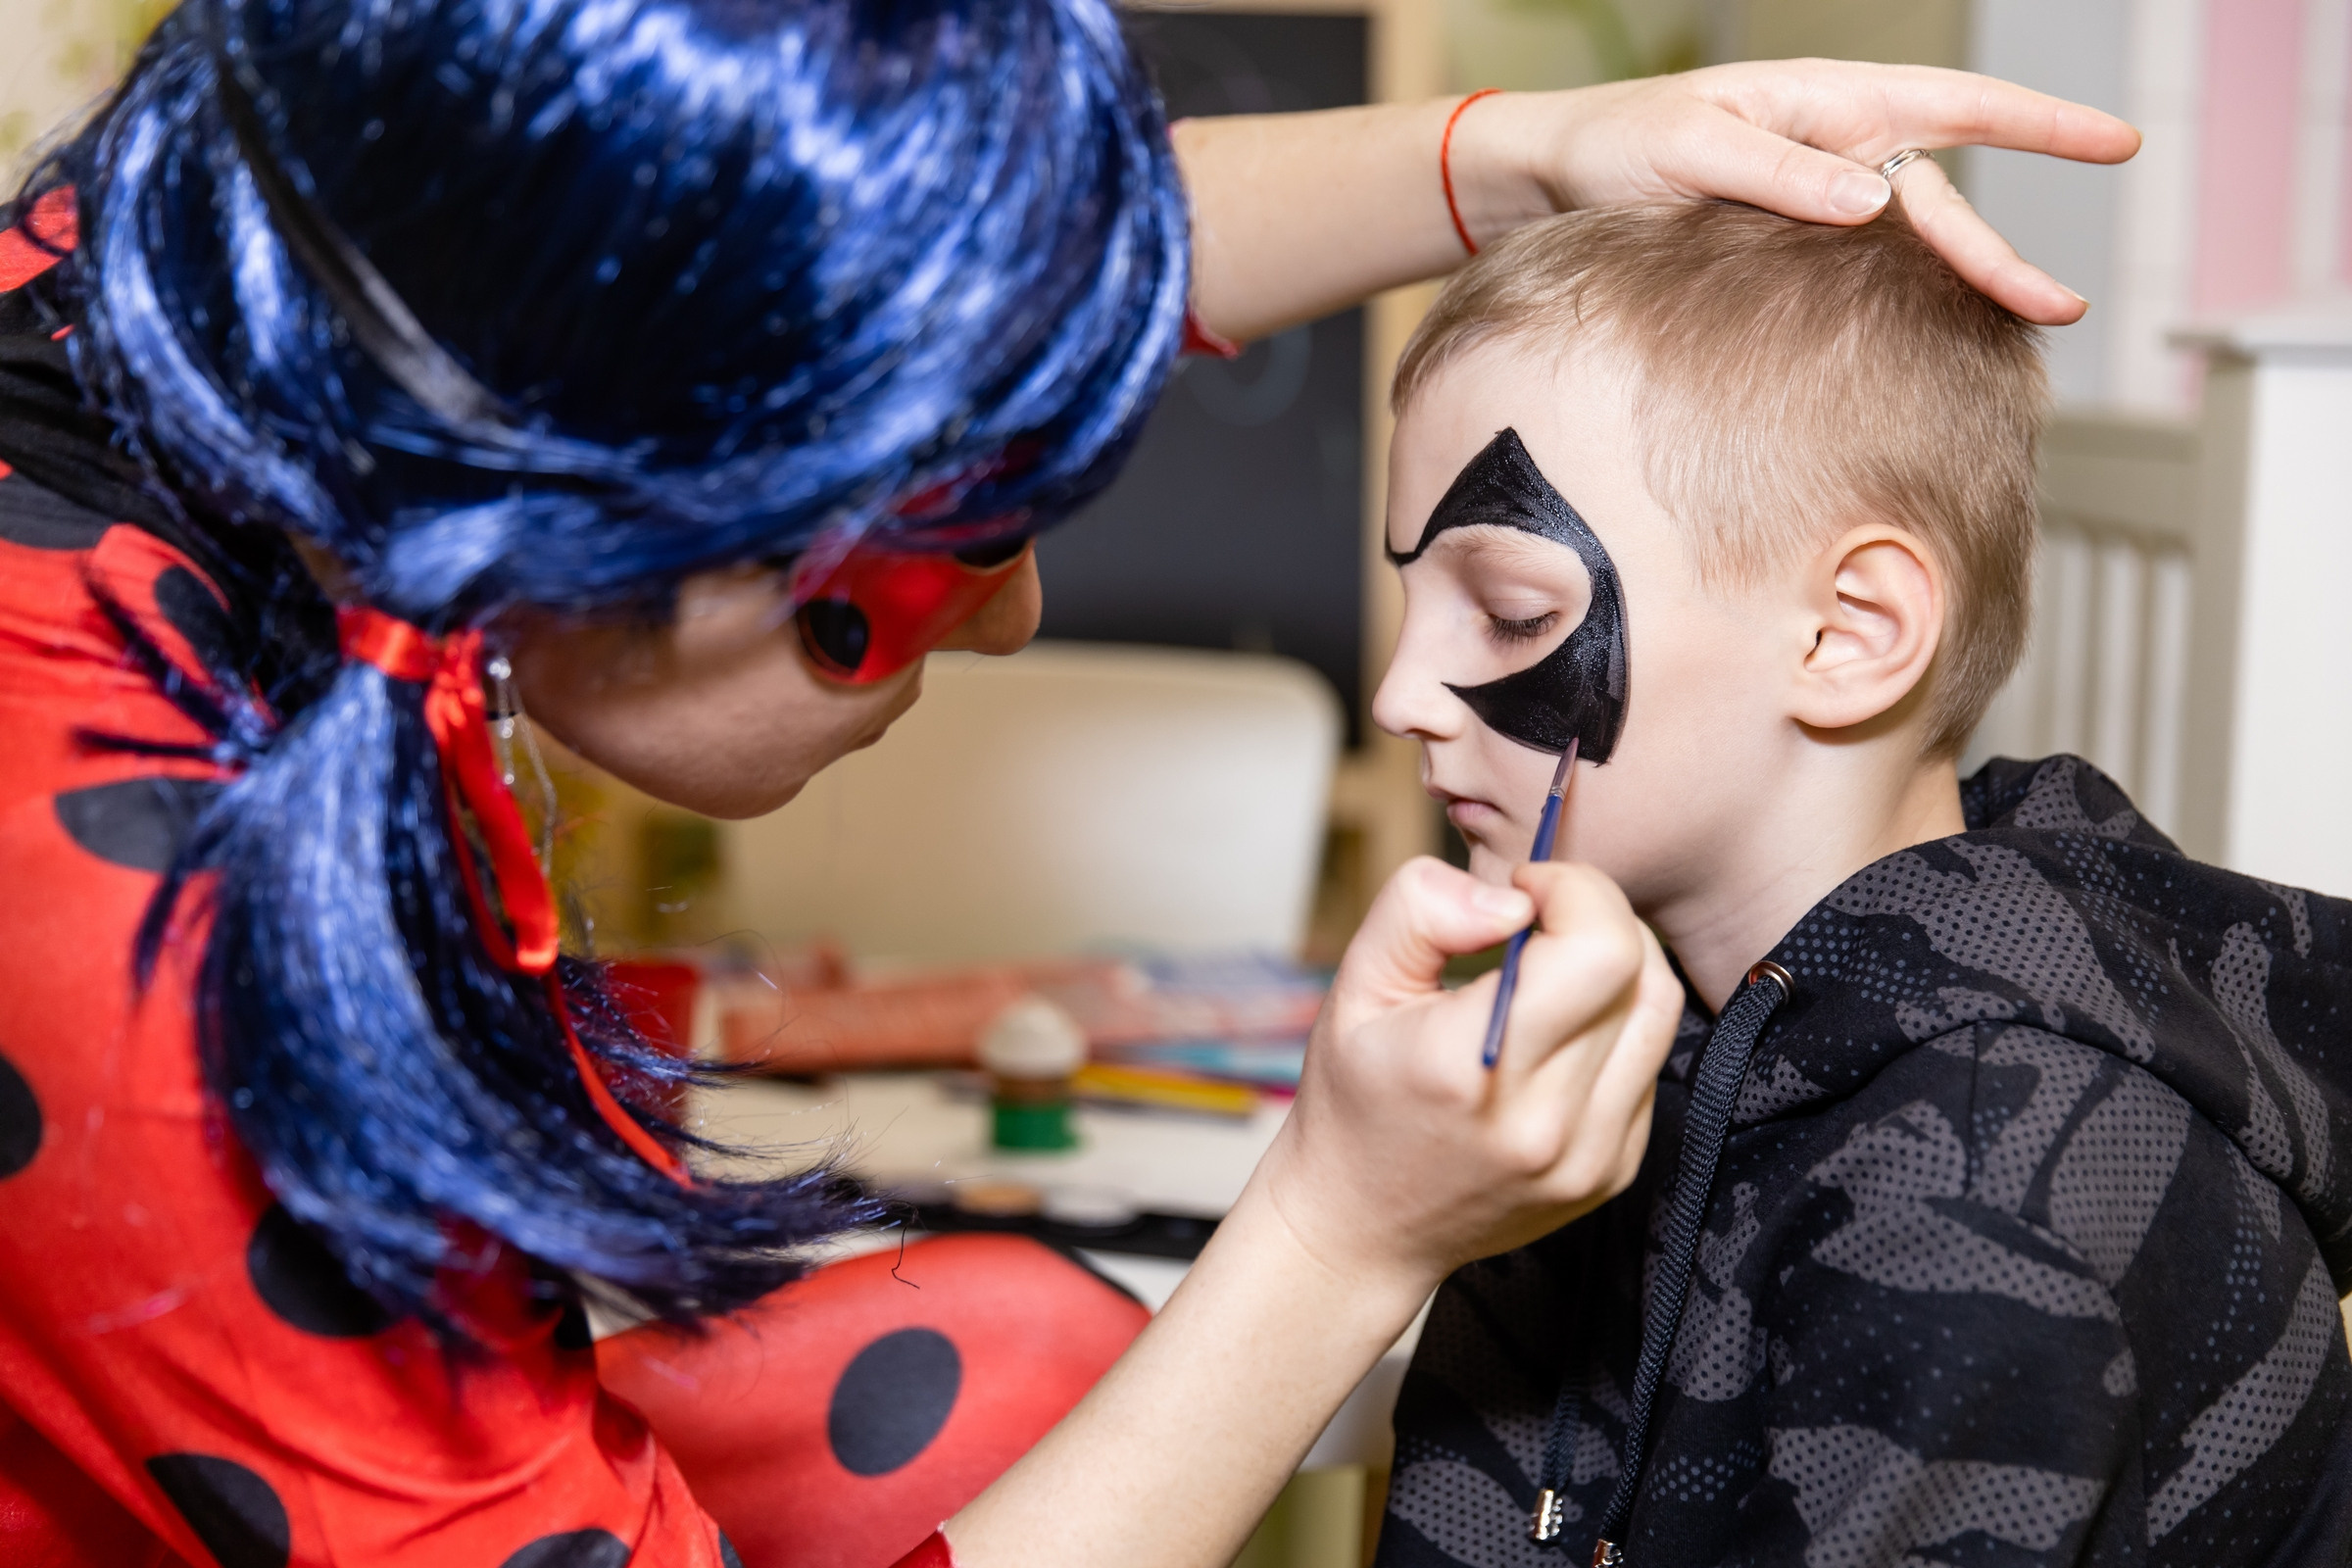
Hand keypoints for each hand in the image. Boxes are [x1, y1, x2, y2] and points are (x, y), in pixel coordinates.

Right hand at [1249, 855, 1681, 1298]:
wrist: (1362, 1228)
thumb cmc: (1354, 1101)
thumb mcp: (1355, 987)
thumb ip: (1419, 912)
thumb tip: (1510, 899)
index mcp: (1474, 1068)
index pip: (1600, 949)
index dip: (1574, 891)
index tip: (1524, 892)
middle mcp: (1546, 1121)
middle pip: (1639, 972)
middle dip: (1594, 916)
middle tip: (1537, 919)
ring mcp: (1590, 1155)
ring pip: (1660, 1013)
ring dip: (1618, 964)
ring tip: (1554, 964)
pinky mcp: (1613, 1170)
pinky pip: (1649, 1064)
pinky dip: (1616, 1024)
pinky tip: (1558, 1030)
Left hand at [1456, 62, 2140, 324]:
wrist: (1543, 186)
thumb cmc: (1610, 147)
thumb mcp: (1689, 150)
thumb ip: (1779, 172)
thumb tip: (1875, 198)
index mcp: (1825, 103)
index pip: (1955, 107)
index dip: (2038, 124)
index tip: (2113, 141)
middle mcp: (1833, 153)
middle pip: (1941, 205)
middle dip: (2002, 254)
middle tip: (2061, 307)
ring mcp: (1812, 210)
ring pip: (1906, 255)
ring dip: (1958, 293)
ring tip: (2016, 339)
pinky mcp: (1781, 260)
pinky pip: (1858, 285)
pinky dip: (1896, 315)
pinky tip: (1927, 354)